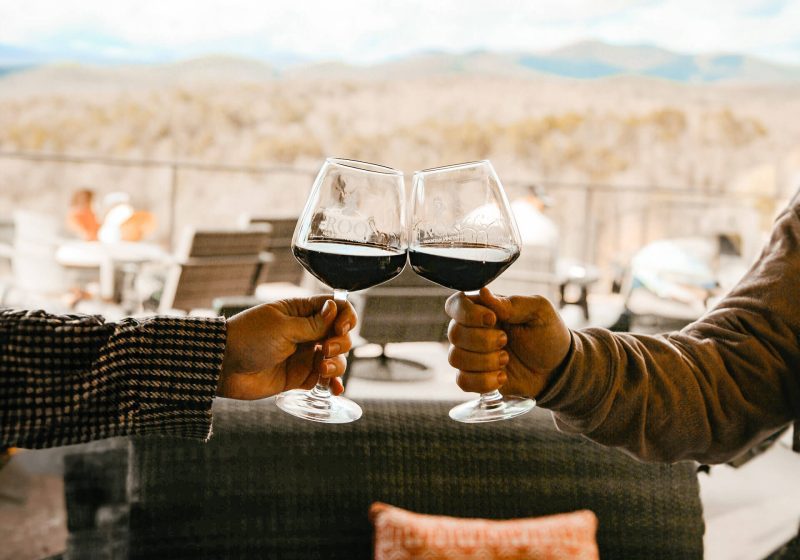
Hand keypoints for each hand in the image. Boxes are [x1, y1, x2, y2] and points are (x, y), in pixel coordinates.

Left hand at [218, 296, 355, 399]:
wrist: (223, 366)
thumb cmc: (249, 338)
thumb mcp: (283, 327)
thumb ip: (313, 323)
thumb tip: (336, 308)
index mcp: (301, 312)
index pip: (336, 308)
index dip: (345, 316)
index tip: (341, 327)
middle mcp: (306, 332)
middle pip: (340, 335)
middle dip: (341, 342)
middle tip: (326, 349)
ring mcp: (303, 355)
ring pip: (335, 358)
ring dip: (337, 364)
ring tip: (322, 369)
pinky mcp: (299, 377)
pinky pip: (323, 380)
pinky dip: (332, 383)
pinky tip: (335, 388)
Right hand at [445, 288, 570, 397]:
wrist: (557, 369)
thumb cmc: (548, 334)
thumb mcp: (539, 311)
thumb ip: (512, 303)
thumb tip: (483, 292)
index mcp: (484, 309)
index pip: (455, 305)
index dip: (468, 313)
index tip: (493, 320)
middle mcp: (472, 330)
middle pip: (454, 333)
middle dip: (482, 340)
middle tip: (506, 341)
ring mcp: (471, 355)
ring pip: (455, 358)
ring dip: (484, 362)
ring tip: (506, 360)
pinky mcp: (474, 377)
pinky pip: (462, 381)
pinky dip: (483, 381)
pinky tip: (502, 377)